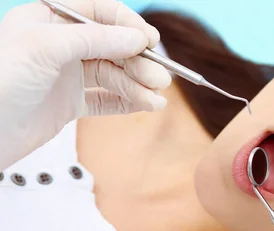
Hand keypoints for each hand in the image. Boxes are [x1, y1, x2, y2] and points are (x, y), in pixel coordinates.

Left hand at [0, 0, 171, 168]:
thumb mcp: (45, 48)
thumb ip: (94, 39)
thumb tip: (137, 37)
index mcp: (49, 19)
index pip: (100, 13)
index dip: (129, 26)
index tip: (151, 42)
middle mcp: (61, 45)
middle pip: (113, 47)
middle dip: (138, 63)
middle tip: (160, 79)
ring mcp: (67, 75)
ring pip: (114, 75)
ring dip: (138, 86)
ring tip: (156, 100)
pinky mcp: (71, 103)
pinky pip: (107, 99)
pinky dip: (129, 102)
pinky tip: (147, 105)